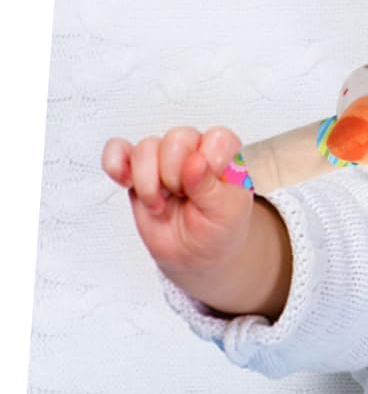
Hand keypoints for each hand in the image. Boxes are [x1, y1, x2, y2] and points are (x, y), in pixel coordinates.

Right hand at [101, 126, 252, 285]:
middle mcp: (194, 153)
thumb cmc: (218, 230)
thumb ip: (210, 186)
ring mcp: (163, 160)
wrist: (194, 254)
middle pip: (176, 139)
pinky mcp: (137, 171)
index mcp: (224, 158)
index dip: (209, 161)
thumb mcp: (225, 213)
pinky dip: (116, 163)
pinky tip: (125, 181)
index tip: (206, 188)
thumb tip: (195, 161)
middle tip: (182, 196)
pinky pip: (118, 150)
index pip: (218, 138)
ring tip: (158, 203)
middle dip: (174, 174)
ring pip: (146, 147)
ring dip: (147, 180)